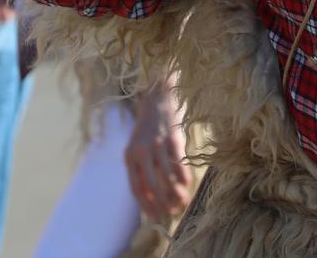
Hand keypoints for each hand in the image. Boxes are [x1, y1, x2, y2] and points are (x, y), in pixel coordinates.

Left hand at [124, 83, 192, 219]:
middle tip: (170, 213)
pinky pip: (180, 163)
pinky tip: (187, 185)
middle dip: (162, 203)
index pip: (136, 188)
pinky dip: (184, 177)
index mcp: (129, 156)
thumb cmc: (147, 129)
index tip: (154, 217)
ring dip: (176, 193)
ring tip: (182, 202)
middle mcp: (142, 151)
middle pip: (152, 186)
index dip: (146, 205)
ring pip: (168, 177)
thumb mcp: (136, 148)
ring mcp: (158, 145)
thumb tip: (149, 198)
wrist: (158, 100)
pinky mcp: (173, 138)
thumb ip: (140, 170)